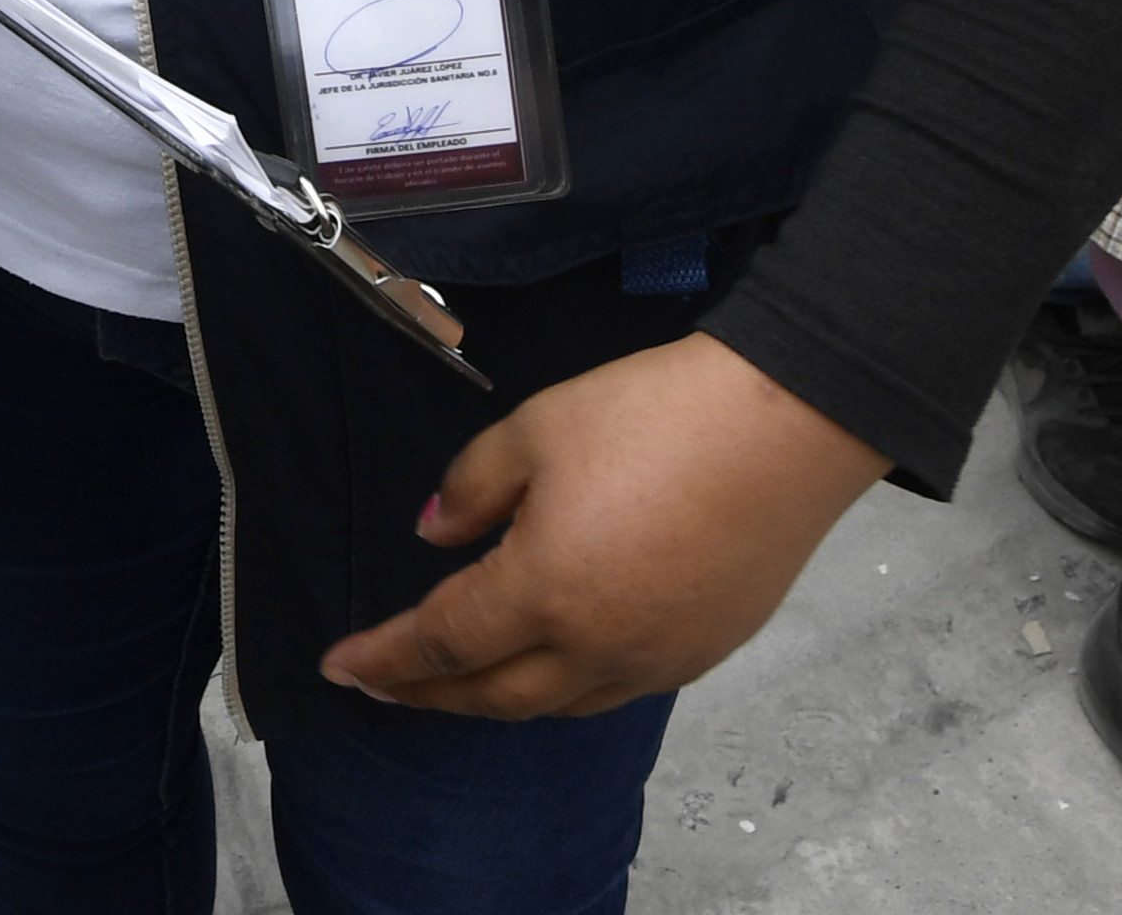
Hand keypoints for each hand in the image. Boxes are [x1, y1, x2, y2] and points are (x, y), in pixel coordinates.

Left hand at [318, 333, 884, 718]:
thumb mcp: (535, 429)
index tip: (336, 668)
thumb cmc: (654, 416)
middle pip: (495, 695)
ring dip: (498, 698)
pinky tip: (552, 662)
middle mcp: (598, 647)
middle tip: (385, 687)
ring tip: (459, 681)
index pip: (441, 644)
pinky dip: (565, 688)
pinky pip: (615, 691)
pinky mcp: (704, 651)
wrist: (785, 424)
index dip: (384, 660)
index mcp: (544, 593)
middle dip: (429, 696)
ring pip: (558, 705)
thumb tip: (435, 534)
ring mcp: (658, 660)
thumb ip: (471, 487)